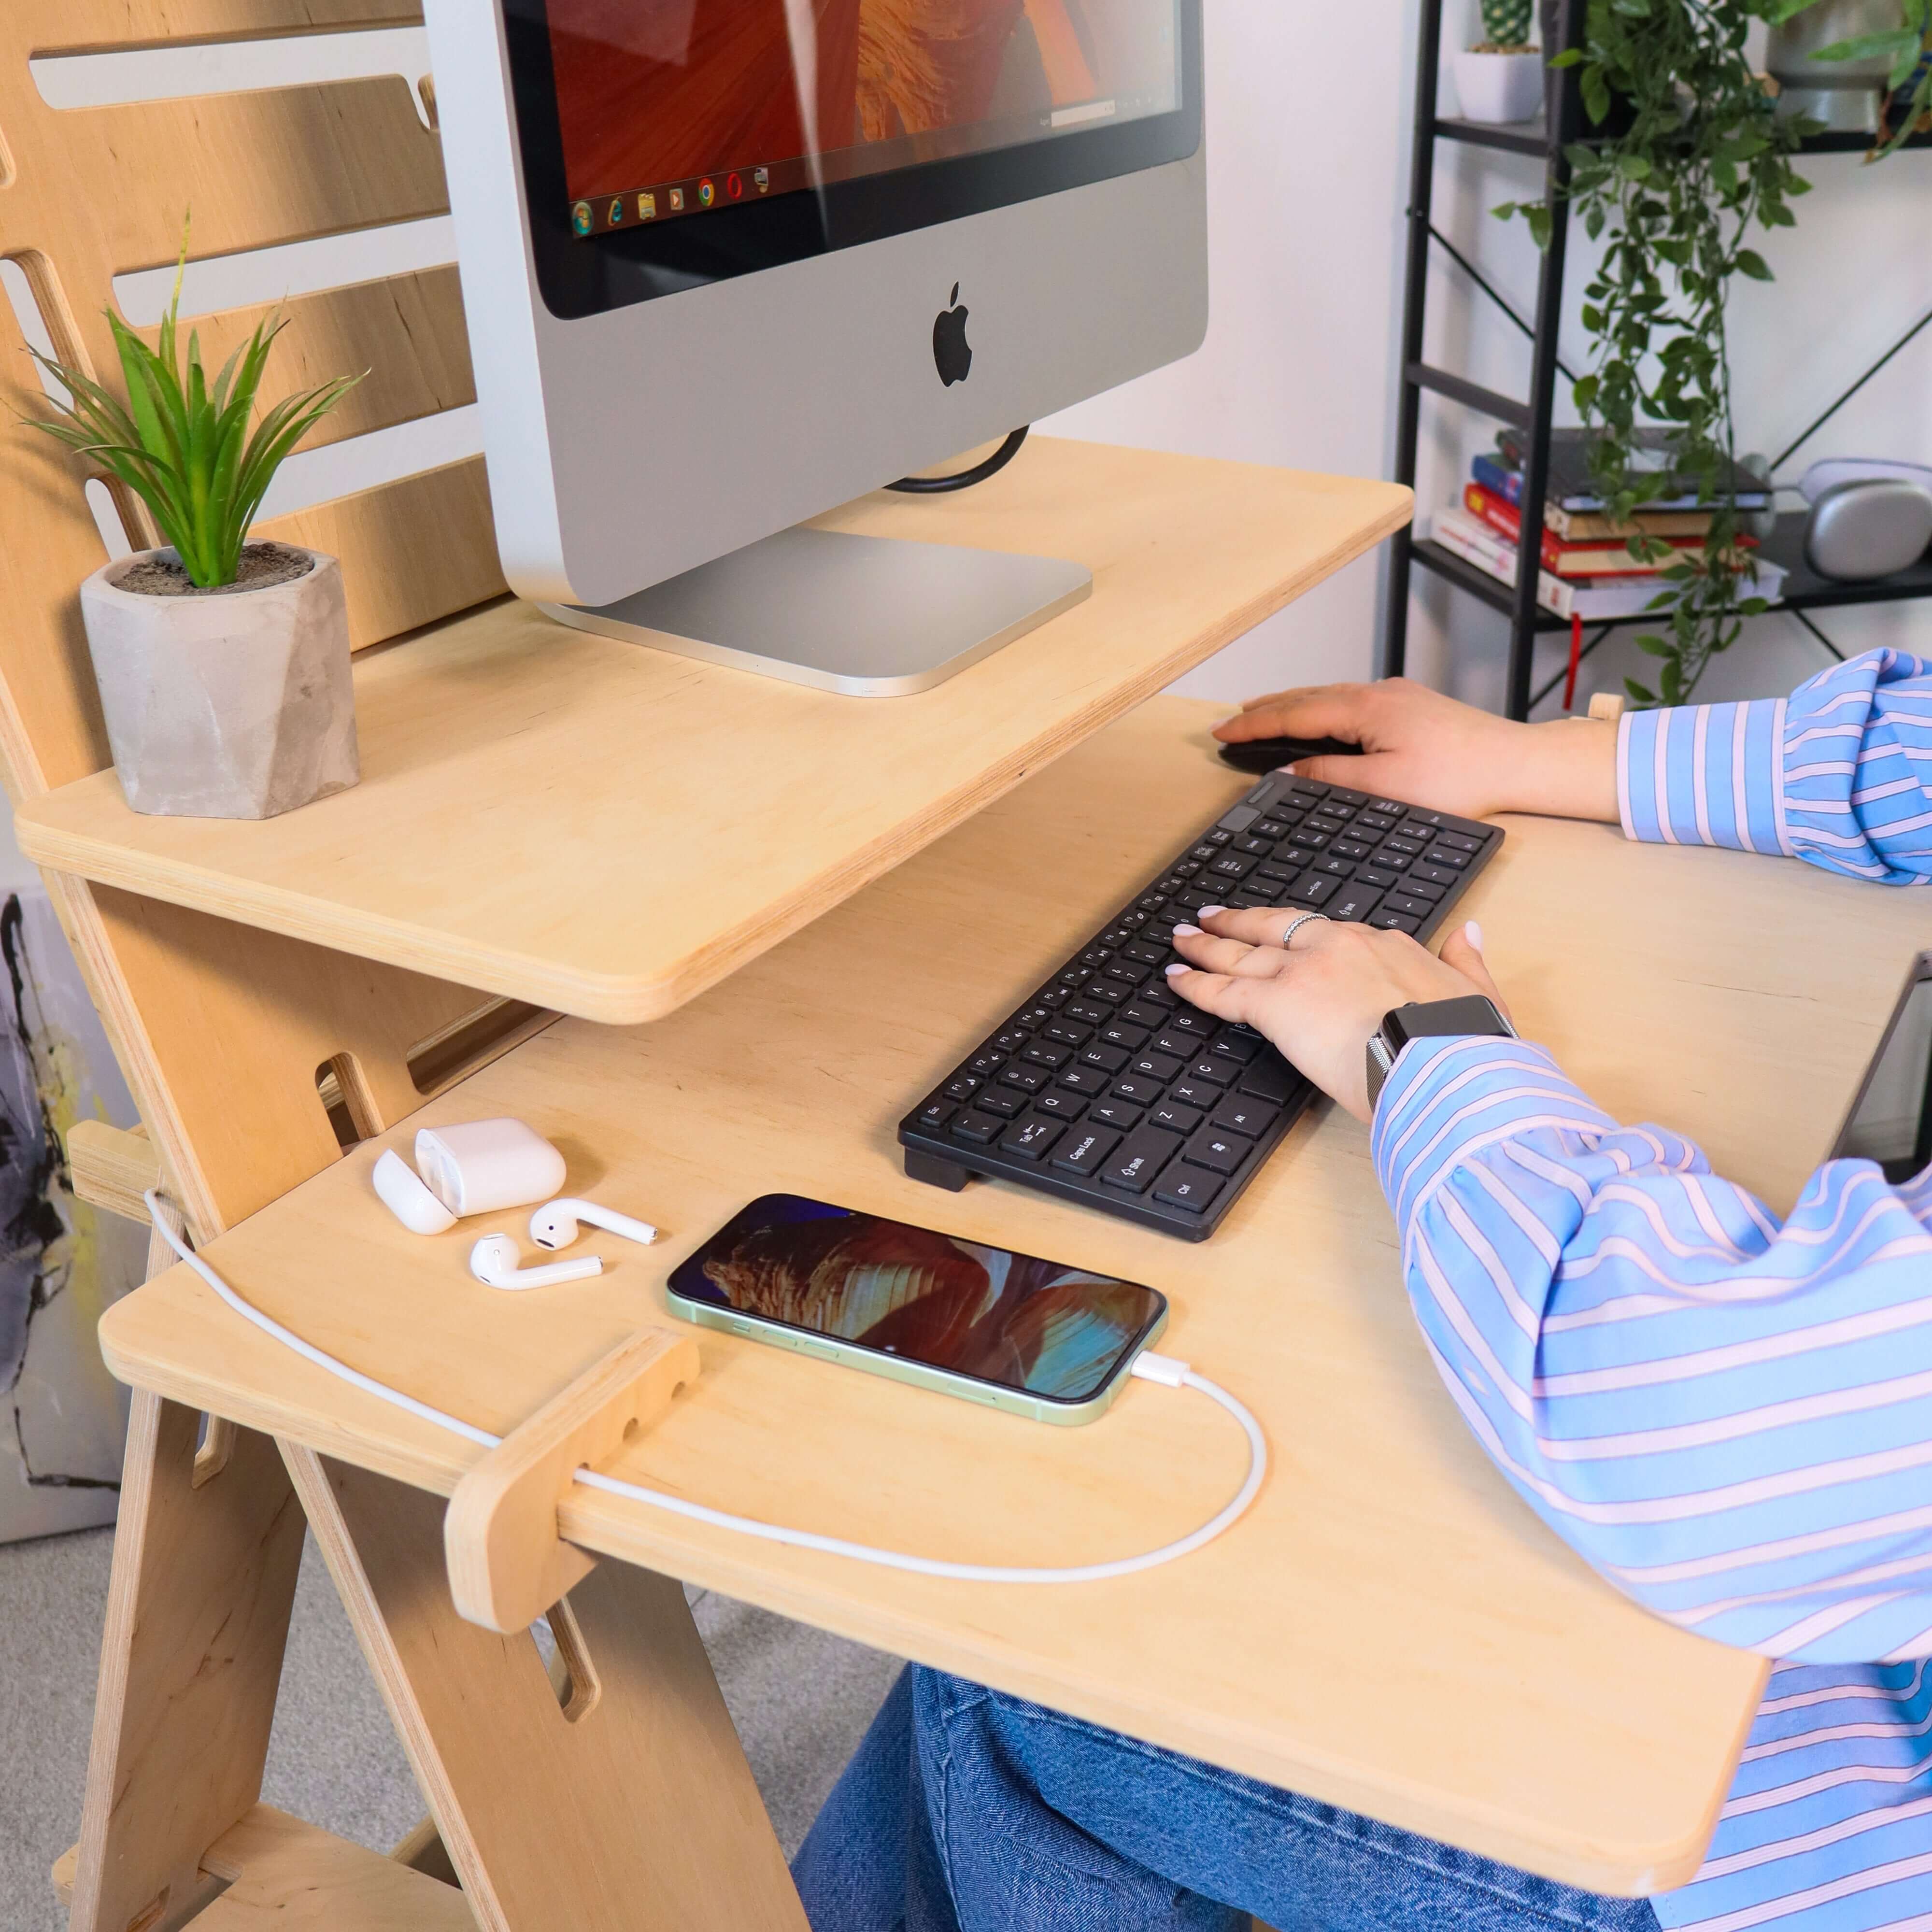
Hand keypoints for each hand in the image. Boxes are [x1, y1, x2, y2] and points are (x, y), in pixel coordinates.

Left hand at [1166, 908, 1508, 1122]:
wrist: (1446, 1065)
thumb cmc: (1464, 1044)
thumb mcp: (1477, 994)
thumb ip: (1466, 962)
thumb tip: (1468, 932)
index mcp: (1387, 946)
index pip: (1333, 934)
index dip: (1303, 933)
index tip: (1288, 931)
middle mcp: (1340, 947)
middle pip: (1276, 928)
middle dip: (1241, 921)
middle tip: (1213, 916)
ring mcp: (1305, 971)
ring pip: (1242, 953)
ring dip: (1208, 945)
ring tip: (1183, 939)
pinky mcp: (1277, 1004)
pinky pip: (1224, 991)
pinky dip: (1195, 984)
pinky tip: (1175, 979)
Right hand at [1213, 677, 1618, 823]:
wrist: (1516, 763)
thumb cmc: (1460, 779)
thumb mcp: (1385, 788)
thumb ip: (1332, 776)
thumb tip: (1290, 771)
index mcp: (1364, 709)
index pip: (1292, 714)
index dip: (1252, 723)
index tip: (1221, 731)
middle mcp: (1376, 693)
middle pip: (1305, 697)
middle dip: (1263, 709)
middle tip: (1228, 720)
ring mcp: (1394, 695)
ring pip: (1327, 695)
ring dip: (1290, 705)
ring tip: (1261, 713)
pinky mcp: (1409, 704)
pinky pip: (1349, 699)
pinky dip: (1320, 707)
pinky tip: (1317, 716)